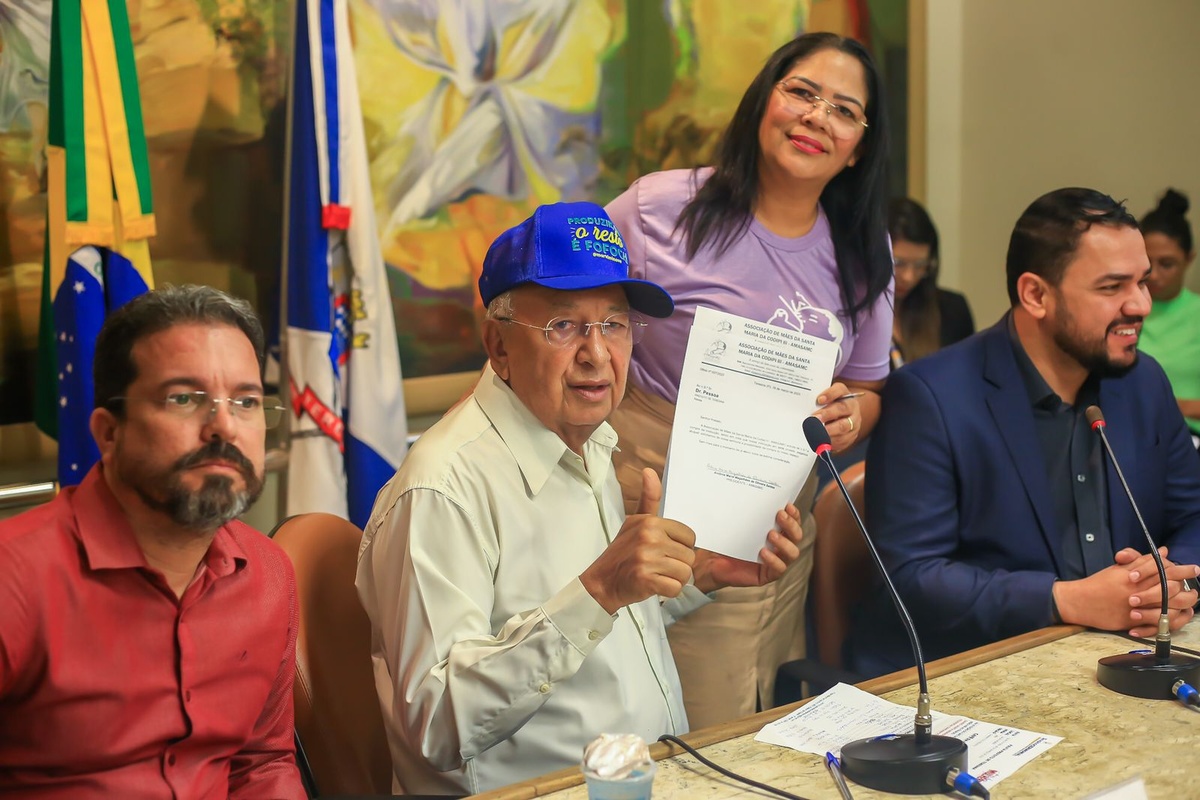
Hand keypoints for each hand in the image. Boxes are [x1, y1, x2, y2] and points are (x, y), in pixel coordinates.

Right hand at [579, 469, 695, 614]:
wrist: (602, 581)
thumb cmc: (623, 552)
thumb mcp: (635, 522)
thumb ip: (649, 499)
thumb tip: (650, 471)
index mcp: (650, 521)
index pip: (690, 536)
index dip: (680, 547)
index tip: (663, 550)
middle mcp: (649, 537)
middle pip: (690, 556)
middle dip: (678, 564)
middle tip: (658, 565)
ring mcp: (647, 559)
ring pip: (685, 573)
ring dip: (674, 579)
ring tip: (656, 575)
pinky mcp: (646, 580)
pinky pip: (676, 588)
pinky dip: (668, 591)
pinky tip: (654, 586)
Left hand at [693, 503, 803, 592]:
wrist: (711, 561)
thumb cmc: (726, 540)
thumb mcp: (737, 523)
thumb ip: (748, 512)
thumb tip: (752, 492)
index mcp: (776, 532)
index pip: (793, 523)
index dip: (794, 514)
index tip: (787, 505)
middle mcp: (779, 547)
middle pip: (796, 536)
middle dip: (791, 525)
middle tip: (779, 515)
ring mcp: (775, 562)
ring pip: (792, 553)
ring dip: (784, 542)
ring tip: (771, 535)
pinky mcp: (767, 575)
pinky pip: (779, 569)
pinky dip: (773, 560)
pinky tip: (763, 552)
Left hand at [811, 382, 861, 452]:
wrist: (844, 418)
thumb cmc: (831, 406)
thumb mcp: (826, 399)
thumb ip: (818, 400)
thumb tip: (804, 403)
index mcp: (844, 394)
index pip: (839, 390)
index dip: (830, 394)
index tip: (819, 400)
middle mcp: (852, 407)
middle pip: (841, 409)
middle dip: (827, 414)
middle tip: (814, 419)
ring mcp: (854, 422)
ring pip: (843, 426)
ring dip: (828, 430)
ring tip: (816, 432)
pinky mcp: (852, 435)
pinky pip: (842, 440)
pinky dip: (831, 441)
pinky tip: (821, 441)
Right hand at [1054, 547, 1199, 635]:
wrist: (1080, 601)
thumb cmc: (1098, 583)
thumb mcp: (1119, 569)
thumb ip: (1142, 561)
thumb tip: (1163, 552)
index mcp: (1134, 575)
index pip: (1164, 570)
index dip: (1181, 570)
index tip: (1194, 568)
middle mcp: (1137, 589)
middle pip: (1170, 587)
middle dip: (1186, 586)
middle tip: (1196, 586)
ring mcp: (1135, 606)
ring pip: (1167, 605)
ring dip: (1180, 603)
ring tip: (1190, 600)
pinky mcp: (1132, 620)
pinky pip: (1155, 621)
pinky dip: (1167, 618)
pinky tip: (1176, 614)